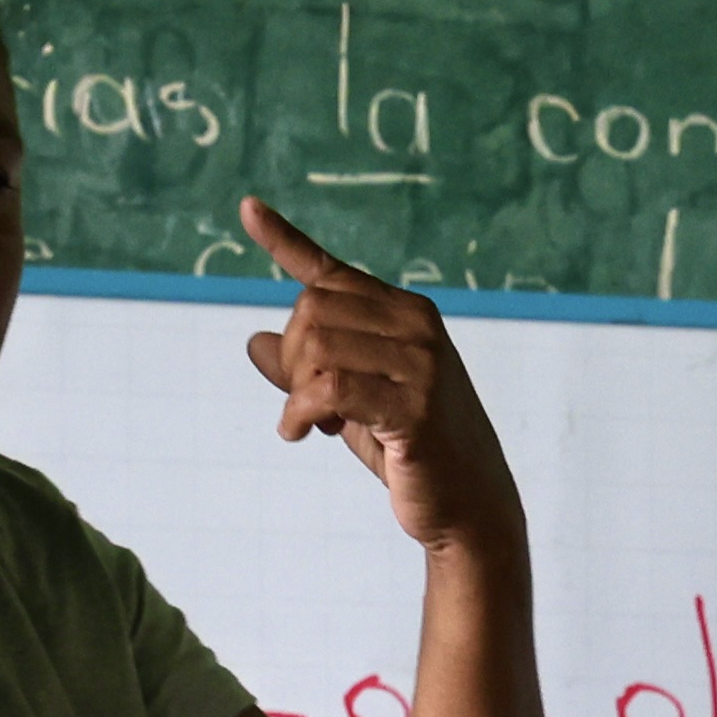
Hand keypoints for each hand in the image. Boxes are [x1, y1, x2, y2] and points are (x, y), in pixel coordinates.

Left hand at [236, 199, 521, 557]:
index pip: (332, 273)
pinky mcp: (414, 406)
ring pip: (316, 347)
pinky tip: (299, 433)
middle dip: (291, 360)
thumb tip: (255, 341)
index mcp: (406, 313)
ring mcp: (420, 362)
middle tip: (304, 406)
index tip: (247, 209)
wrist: (470, 506)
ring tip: (311, 425)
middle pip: (311, 310)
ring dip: (296, 392)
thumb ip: (308, 371)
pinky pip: (329, 388)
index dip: (284, 241)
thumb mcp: (351, 405)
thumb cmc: (412, 452)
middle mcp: (417, 325)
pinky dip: (300, 412)